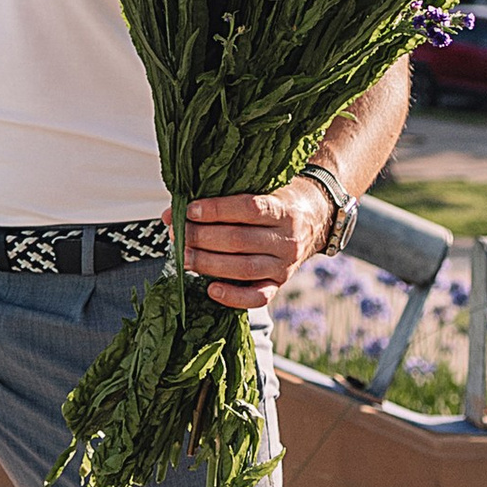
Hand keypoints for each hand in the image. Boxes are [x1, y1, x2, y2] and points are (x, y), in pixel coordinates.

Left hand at [182, 179, 331, 310]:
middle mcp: (287, 239)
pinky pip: (258, 297)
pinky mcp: (280, 284)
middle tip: (178, 234)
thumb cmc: (278, 201)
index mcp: (283, 210)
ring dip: (208, 264)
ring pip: (244, 268)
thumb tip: (171, 213)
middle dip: (202, 237)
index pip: (248, 208)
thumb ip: (220, 198)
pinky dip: (233, 296)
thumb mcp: (258, 189)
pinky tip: (211, 289)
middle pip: (239, 240)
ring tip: (184, 257)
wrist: (315, 219)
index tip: (190, 210)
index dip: (216, 210)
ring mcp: (285, 265)